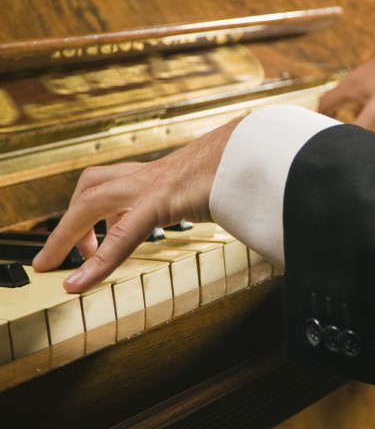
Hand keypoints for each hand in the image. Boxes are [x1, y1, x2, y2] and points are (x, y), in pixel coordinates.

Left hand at [32, 118, 241, 292]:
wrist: (254, 149)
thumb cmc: (237, 169)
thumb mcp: (210, 189)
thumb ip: (201, 202)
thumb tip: (218, 211)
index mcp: (157, 175)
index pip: (109, 184)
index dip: (85, 211)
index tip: (82, 240)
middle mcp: (147, 176)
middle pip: (89, 187)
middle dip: (67, 222)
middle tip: (60, 255)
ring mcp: (152, 184)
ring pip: (91, 201)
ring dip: (70, 234)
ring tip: (68, 268)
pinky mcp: (161, 199)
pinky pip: (120, 235)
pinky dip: (97, 264)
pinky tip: (78, 286)